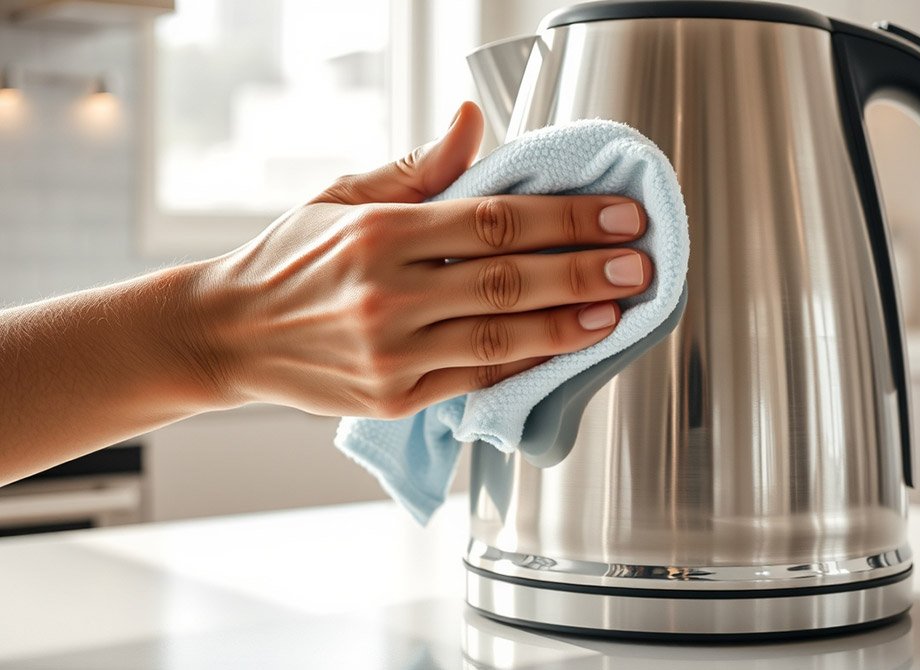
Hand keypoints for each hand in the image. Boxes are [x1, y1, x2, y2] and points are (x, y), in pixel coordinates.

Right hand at [193, 102, 652, 417]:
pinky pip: (477, 382)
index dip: (567, 220)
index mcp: (382, 233)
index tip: (619, 216)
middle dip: (584, 271)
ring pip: (501, 339)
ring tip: (618, 310)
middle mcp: (387, 295)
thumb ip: (419, 166)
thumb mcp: (344, 195)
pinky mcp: (394, 397)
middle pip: (509, 282)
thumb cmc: (292, 257)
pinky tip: (566, 348)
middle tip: (638, 264)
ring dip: (569, 325)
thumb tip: (476, 120)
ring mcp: (391, 353)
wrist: (231, 334)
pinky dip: (527, 365)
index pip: (496, 222)